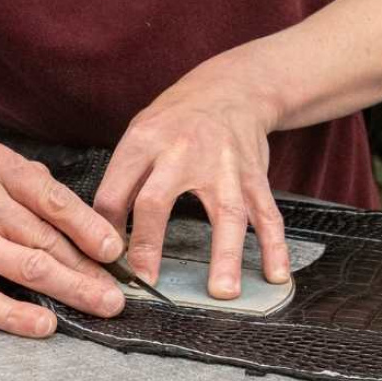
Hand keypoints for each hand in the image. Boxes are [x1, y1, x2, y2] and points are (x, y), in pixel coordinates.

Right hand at [0, 138, 126, 337]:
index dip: (90, 228)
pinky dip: (21, 316)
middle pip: (48, 237)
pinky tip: (46, 324)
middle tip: (118, 287)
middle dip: (90, 266)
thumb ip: (10, 174)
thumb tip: (54, 194)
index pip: (53, 198)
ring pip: (29, 267)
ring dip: (72, 290)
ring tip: (100, 304)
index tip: (113, 249)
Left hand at [94, 65, 289, 299]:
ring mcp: (223, 165)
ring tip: (223, 292)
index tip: (107, 263)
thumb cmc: (178, 118)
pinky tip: (275, 273)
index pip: (114, 192)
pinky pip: (267, 213)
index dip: (105, 231)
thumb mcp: (140, 134)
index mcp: (144, 142)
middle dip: (148, 244)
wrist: (231, 88)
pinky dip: (274, 245)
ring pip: (225, 212)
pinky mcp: (254, 176)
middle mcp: (181, 152)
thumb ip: (123, 180)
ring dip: (225, 255)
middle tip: (146, 282)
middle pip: (157, 200)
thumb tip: (105, 234)